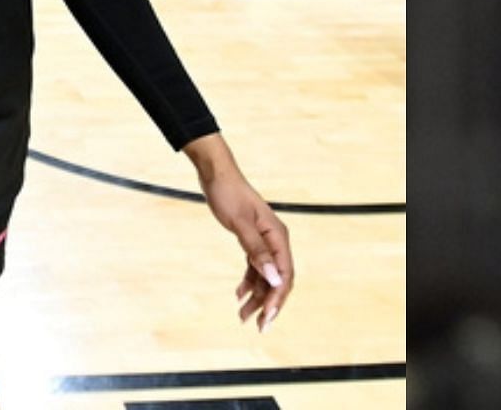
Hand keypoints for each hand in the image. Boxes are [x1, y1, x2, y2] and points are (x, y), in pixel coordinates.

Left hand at [186, 134, 293, 332]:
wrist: (217, 175)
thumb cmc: (228, 195)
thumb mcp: (240, 224)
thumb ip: (256, 251)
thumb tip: (274, 277)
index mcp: (277, 236)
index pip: (284, 274)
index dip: (277, 299)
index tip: (266, 319)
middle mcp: (275, 240)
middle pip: (278, 279)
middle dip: (269, 304)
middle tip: (257, 326)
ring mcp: (264, 241)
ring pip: (266, 276)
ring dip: (257, 297)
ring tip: (242, 316)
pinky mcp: (252, 240)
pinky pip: (255, 268)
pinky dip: (249, 282)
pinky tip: (238, 294)